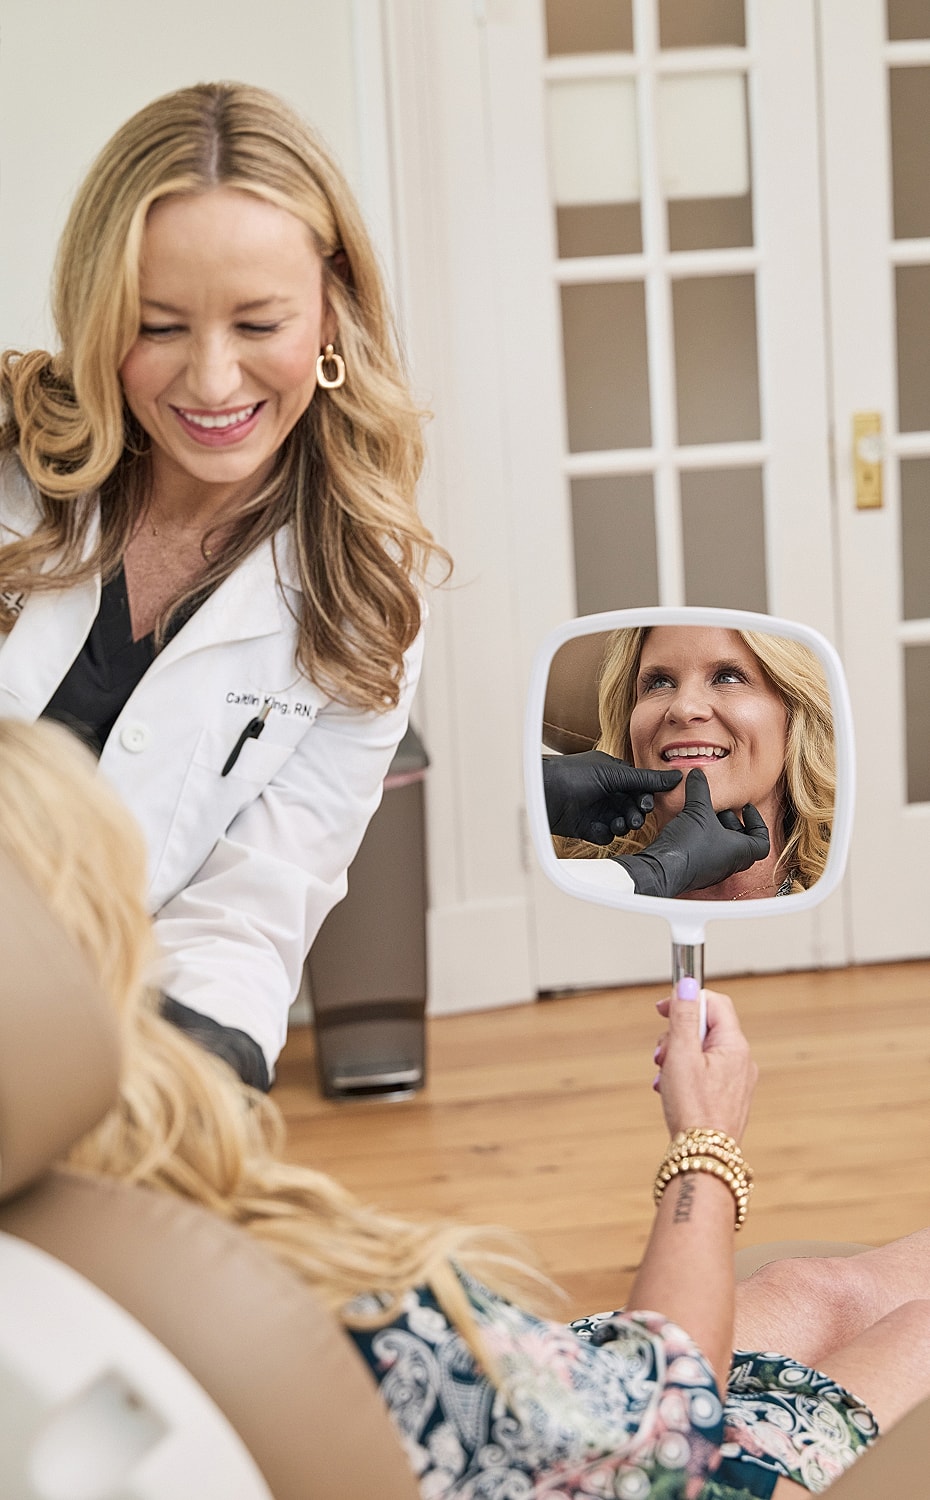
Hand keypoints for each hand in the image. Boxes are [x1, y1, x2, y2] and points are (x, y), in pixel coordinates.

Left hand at [544, 750, 681, 843]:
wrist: (540, 793)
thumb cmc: (572, 775)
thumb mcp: (612, 774)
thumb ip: (644, 780)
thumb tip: (677, 776)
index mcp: (614, 774)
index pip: (640, 787)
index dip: (646, 797)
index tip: (648, 804)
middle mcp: (607, 792)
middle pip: (633, 807)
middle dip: (636, 814)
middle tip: (634, 819)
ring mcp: (596, 810)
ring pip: (621, 823)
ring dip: (622, 825)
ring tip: (617, 824)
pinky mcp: (586, 828)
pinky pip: (604, 835)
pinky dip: (604, 834)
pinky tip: (597, 829)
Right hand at [612, 767, 769, 896]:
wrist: (662, 870)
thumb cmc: (688, 846)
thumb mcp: (697, 809)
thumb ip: (700, 788)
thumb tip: (698, 774)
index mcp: (740, 851)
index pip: (762, 840)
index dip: (758, 821)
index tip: (746, 808)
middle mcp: (729, 864)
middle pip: (744, 844)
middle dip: (734, 823)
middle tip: (723, 810)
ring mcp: (713, 871)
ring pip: (724, 849)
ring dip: (717, 831)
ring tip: (704, 816)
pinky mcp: (696, 873)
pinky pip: (707, 855)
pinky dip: (703, 840)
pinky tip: (688, 828)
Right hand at [654, 983, 756, 1141]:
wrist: (705, 1158)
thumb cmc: (694, 1109)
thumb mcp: (681, 1054)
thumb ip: (683, 1016)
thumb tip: (687, 984)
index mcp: (734, 1045)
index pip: (714, 1003)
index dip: (687, 999)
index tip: (663, 1009)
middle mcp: (742, 1061)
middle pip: (706, 1028)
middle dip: (677, 1035)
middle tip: (661, 1054)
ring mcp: (737, 1082)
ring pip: (703, 1053)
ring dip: (677, 1058)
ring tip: (664, 1078)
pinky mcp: (729, 1099)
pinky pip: (705, 1074)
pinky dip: (685, 1076)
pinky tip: (670, 1092)